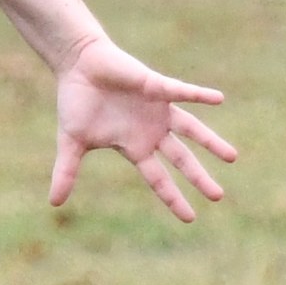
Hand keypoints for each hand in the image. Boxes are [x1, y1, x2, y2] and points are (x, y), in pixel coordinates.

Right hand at [49, 36, 236, 222]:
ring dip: (210, 142)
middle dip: (199, 177)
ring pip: (191, 130)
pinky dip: (198, 95)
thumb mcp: (71, 142)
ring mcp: (158, 110)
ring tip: (232, 158)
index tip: (190, 218)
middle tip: (218, 196)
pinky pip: (181, 92)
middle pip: (181, 159)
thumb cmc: (76, 102)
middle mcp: (152, 131)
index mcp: (134, 146)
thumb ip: (67, 171)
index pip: (158, 178)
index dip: (173, 197)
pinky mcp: (156, 87)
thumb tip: (53, 203)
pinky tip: (218, 99)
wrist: (78, 66)